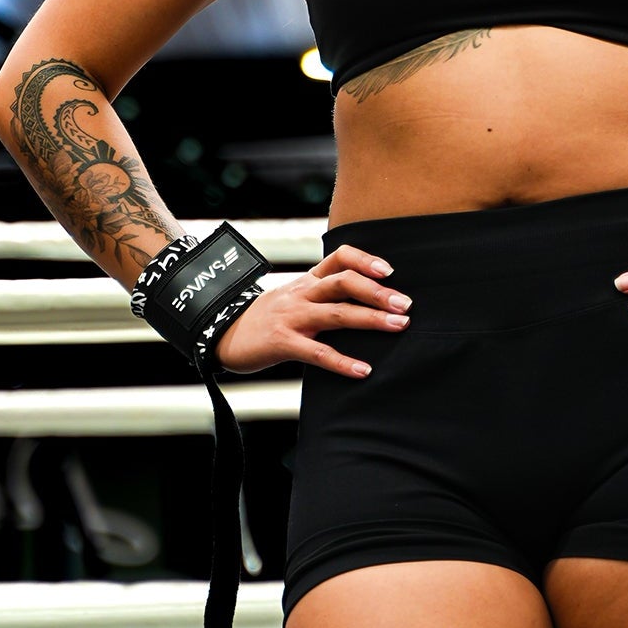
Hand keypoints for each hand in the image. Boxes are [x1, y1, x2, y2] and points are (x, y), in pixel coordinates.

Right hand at [216, 244, 410, 378]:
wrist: (221, 334)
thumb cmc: (267, 318)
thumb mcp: (294, 297)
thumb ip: (324, 294)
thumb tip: (368, 299)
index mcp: (307, 280)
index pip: (339, 257)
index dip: (365, 260)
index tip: (390, 271)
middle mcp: (302, 293)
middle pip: (343, 282)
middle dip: (378, 292)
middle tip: (406, 305)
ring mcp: (292, 317)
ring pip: (337, 314)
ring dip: (372, 320)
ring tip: (399, 326)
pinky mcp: (283, 343)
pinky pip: (318, 353)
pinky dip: (343, 362)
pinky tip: (364, 370)